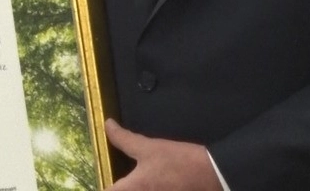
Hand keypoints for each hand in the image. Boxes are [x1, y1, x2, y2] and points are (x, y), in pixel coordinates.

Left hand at [105, 119, 221, 190]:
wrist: (212, 175)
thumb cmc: (178, 161)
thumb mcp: (148, 147)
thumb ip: (124, 139)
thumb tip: (108, 126)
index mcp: (133, 188)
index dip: (102, 186)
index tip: (97, 181)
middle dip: (116, 186)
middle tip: (117, 180)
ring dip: (133, 187)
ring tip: (133, 181)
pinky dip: (146, 189)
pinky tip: (151, 184)